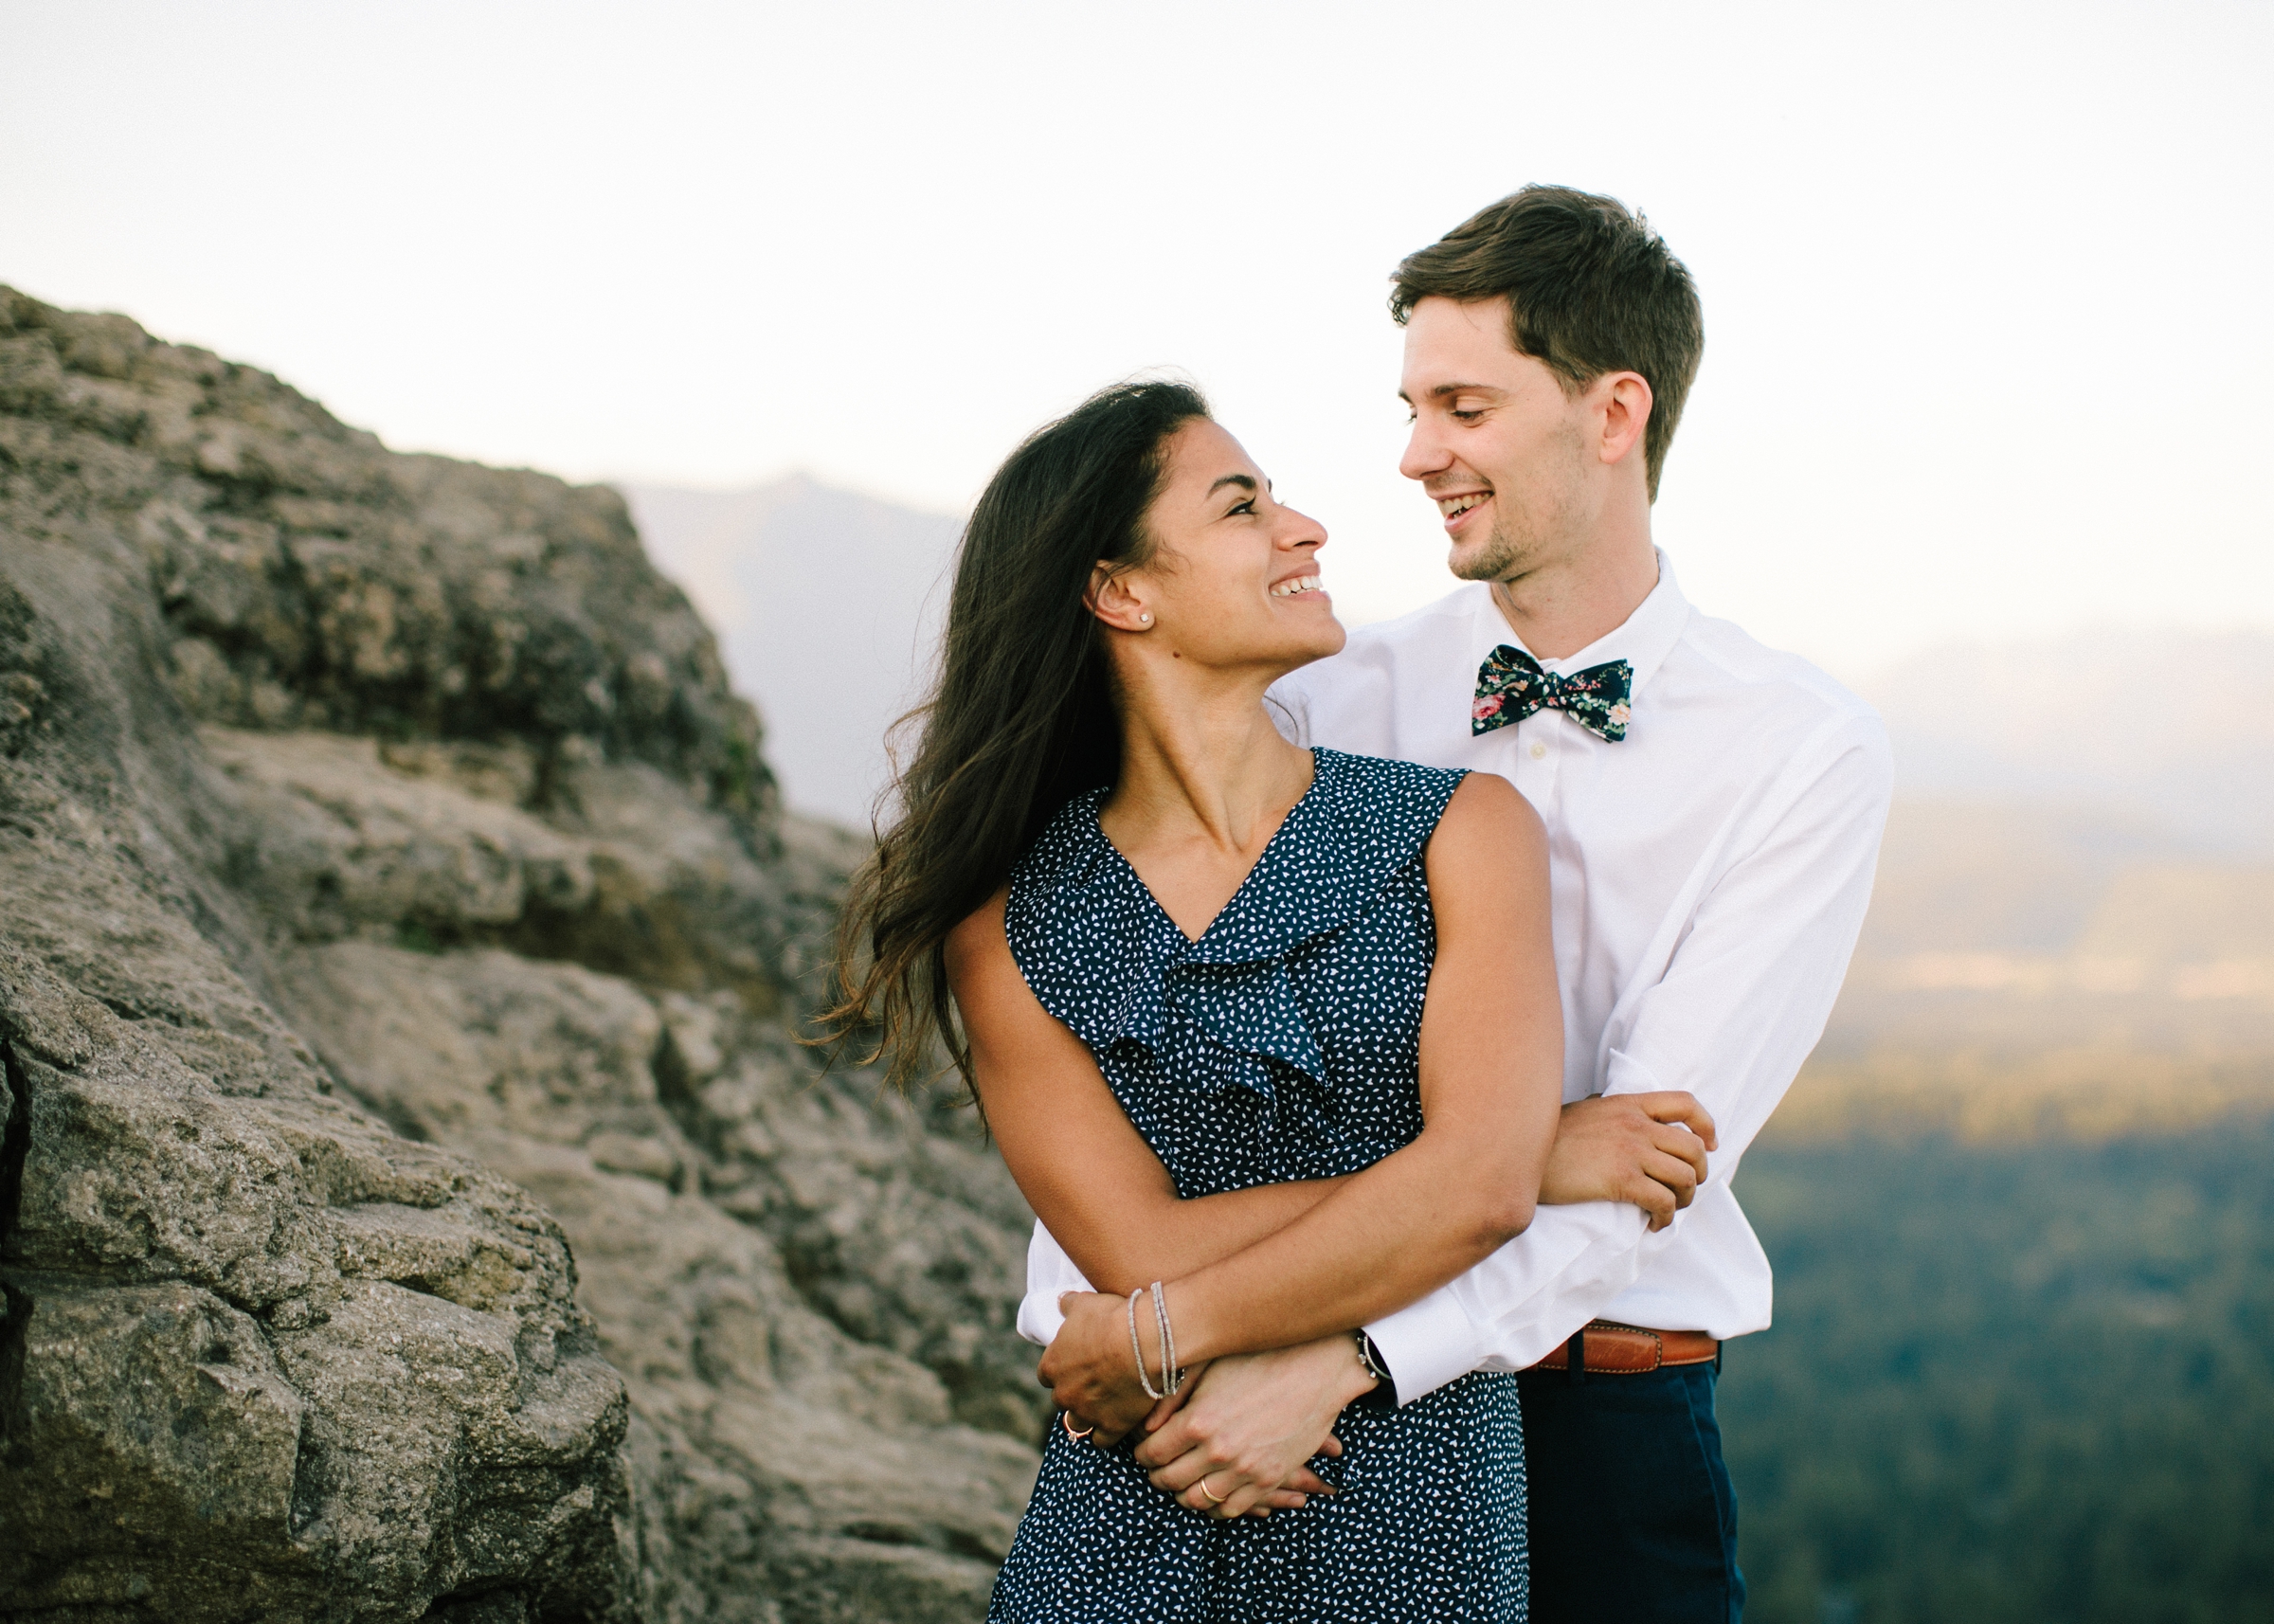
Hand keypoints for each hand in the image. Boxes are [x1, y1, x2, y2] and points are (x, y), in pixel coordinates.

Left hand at [1038, 1291, 1183, 1447]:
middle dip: (1074, 1392)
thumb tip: (1061, 1301)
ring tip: (1105, 1405)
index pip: (1046, 1375)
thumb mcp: (1085, 1303)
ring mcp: (1086, 1413)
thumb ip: (1068, 1304)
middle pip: (1062, 1399)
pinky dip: (1107, 1432)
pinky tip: (1117, 1422)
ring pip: (1078, 1422)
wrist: (1143, 1341)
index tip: (1076, 1364)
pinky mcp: (1111, 1427)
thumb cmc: (1112, 1318)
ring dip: (1088, 1414)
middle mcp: (1064, 1393)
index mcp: (1052, 1365)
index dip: (1062, 1370)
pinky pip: (1102, 1440)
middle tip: (1094, 1383)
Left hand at [1134, 1335, 1371, 1519]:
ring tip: (1183, 1480)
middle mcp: (1218, 1451)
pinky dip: (1215, 1506)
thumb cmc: (1258, 1357)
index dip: (1143, 1454)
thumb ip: (1173, 1397)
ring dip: (1184, 1493)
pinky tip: (1211, 1491)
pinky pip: (1231, 1509)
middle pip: (1170, 1480)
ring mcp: (1245, 1469)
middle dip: (1158, 1474)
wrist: (1316, 1368)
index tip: (1145, 1449)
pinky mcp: (1269, 1479)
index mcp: (1198, 1421)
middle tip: (1158, 1467)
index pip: (1152, 1454)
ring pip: (1198, 1501)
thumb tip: (1148, 1425)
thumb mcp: (1209, 1368)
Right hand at [1538, 1091, 1716, 1230]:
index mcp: (1628, 1104)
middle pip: (1693, 1148)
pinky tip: (1653, 1224)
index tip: (1710, 1144)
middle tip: (1686, 1189)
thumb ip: (1602, 1108)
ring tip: (1670, 1210)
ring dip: (1685, 1199)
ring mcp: (1630, 1151)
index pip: (1685, 1104)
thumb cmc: (1545, 1137)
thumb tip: (1603, 1105)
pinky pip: (1664, 1201)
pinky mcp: (1621, 1179)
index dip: (1706, 1125)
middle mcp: (1635, 1124)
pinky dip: (1666, 1217)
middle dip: (1698, 1174)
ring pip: (1685, 1178)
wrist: (1519, 1154)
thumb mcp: (1580, 1110)